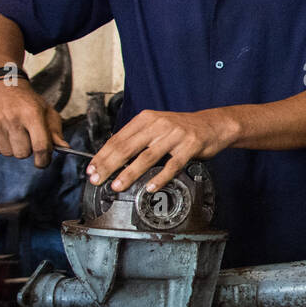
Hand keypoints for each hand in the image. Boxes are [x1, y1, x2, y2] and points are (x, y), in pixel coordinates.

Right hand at [0, 79, 63, 167]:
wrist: (1, 86)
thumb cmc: (27, 102)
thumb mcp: (46, 111)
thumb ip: (55, 131)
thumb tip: (65, 147)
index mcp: (32, 113)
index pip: (40, 146)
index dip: (43, 160)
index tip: (43, 162)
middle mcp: (11, 118)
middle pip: (22, 153)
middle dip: (27, 150)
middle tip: (26, 138)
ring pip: (8, 153)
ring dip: (13, 147)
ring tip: (13, 132)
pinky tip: (1, 132)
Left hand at [88, 108, 238, 193]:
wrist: (213, 125)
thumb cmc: (182, 129)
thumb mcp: (157, 125)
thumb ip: (138, 137)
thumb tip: (112, 156)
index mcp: (146, 118)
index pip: (118, 138)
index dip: (102, 155)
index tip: (92, 169)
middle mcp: (159, 125)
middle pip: (127, 147)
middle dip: (109, 165)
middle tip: (98, 179)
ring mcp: (175, 136)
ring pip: (147, 157)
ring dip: (129, 174)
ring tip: (117, 186)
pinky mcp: (190, 147)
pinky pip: (172, 165)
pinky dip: (160, 178)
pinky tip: (150, 187)